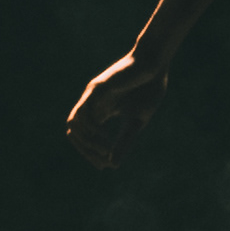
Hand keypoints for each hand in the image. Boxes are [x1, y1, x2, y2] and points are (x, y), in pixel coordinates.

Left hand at [65, 49, 171, 170]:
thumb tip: (112, 165)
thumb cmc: (148, 89)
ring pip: (75, 122)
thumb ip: (124, 141)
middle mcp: (91, 103)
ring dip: (88, 141)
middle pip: (74, 131)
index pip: (83, 135)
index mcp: (100, 111)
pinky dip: (91, 128)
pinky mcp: (98, 87)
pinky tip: (105, 138)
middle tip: (103, 161)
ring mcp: (92, 95)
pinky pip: (84, 111)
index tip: (104, 166)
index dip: (89, 152)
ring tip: (106, 150)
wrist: (155, 65)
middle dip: (86, 150)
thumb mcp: (136, 121)